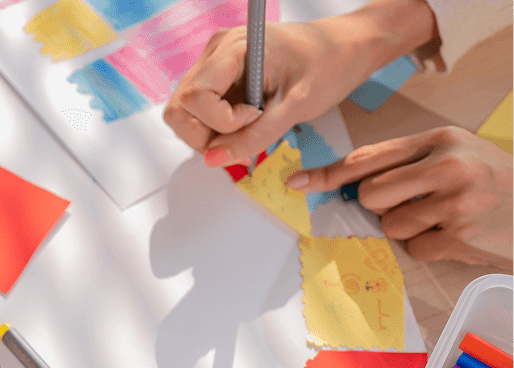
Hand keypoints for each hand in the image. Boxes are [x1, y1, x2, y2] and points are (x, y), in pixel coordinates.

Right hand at [163, 0, 436, 166]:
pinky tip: (246, 122)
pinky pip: (199, 113)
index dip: (219, 121)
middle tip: (244, 135)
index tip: (255, 118)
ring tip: (247, 128)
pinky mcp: (218, 79)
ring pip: (184, 114)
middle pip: (180, 108)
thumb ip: (255, 136)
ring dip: (209, 134)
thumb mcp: (296, 106)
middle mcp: (215, 53)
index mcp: (234, 48)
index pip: (195, 96)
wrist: (346, 47)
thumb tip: (214, 160)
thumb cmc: (329, 66)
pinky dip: (217, 128)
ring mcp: (213, 65)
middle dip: (206, 134)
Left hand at [288, 127, 513, 267]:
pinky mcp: (460, 234)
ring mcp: (455, 200)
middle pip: (371, 194)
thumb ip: (407, 163)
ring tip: (444, 217)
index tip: (298, 182)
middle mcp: (447, 164)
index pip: (368, 157)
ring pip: (390, 225)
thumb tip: (349, 184)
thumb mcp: (456, 154)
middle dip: (383, 206)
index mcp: (440, 139)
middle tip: (417, 203)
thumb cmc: (491, 182)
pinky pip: (416, 248)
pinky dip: (432, 247)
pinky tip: (458, 233)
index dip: (329, 173)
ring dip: (410, 228)